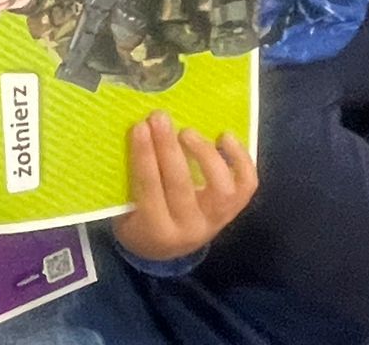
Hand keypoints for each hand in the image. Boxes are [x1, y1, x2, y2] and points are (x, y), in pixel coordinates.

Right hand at [110, 111, 256, 262]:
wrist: (164, 251)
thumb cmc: (137, 221)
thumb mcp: (123, 208)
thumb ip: (127, 177)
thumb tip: (134, 131)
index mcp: (156, 230)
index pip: (150, 189)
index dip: (145, 155)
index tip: (139, 126)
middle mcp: (189, 229)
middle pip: (181, 184)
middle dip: (168, 147)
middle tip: (159, 117)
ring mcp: (214, 222)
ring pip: (219, 188)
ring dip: (204, 154)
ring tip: (187, 131)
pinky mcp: (231, 212)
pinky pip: (245, 185)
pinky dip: (240, 159)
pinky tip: (225, 137)